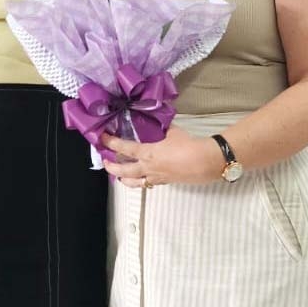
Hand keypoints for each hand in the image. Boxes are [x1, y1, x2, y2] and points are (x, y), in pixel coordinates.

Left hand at [101, 127, 225, 187]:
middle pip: (123, 171)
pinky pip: (147, 184)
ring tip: (118, 175)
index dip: (111, 143)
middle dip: (111, 167)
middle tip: (105, 162)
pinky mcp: (164, 182)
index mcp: (148, 153)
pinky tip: (141, 177)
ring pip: (133, 182)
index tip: (102, 139)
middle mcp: (148, 167)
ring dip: (123, 178)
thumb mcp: (172, 131)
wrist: (204, 162)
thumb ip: (161, 128)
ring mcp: (155, 177)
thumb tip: (156, 123)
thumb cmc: (188, 145)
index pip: (124, 148)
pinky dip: (140, 181)